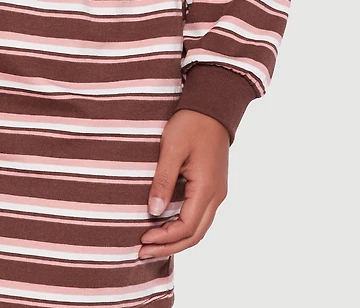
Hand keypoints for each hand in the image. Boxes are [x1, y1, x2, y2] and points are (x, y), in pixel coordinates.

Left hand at [139, 109, 228, 259]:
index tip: (142, 240)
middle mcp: (216, 195)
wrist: (211, 107)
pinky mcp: (213, 186)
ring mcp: (217, 192)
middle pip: (195, 235)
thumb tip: (154, 212)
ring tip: (152, 244)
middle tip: (143, 252)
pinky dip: (184, 227)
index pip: (186, 227)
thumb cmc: (191, 123)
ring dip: (177, 239)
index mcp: (207, 188)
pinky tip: (166, 226)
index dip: (164, 238)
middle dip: (169, 246)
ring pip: (199, 228)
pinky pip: (200, 216)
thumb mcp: (171, 149)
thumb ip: (163, 180)